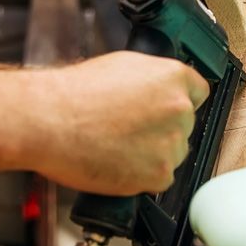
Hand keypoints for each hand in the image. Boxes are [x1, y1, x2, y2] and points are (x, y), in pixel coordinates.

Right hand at [26, 51, 210, 195]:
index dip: (177, 102)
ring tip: (117, 146)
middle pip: (184, 126)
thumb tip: (159, 88)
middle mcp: (179, 109)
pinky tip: (117, 163)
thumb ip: (151, 78)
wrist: (48, 121)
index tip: (164, 111)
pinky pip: (160, 179)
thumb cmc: (74, 94)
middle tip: (129, 131)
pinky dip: (142, 177)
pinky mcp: (158, 174)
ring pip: (173, 154)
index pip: (198, 93)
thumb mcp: (121, 66)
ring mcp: (171, 143)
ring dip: (152, 155)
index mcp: (173, 77)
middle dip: (162, 130)